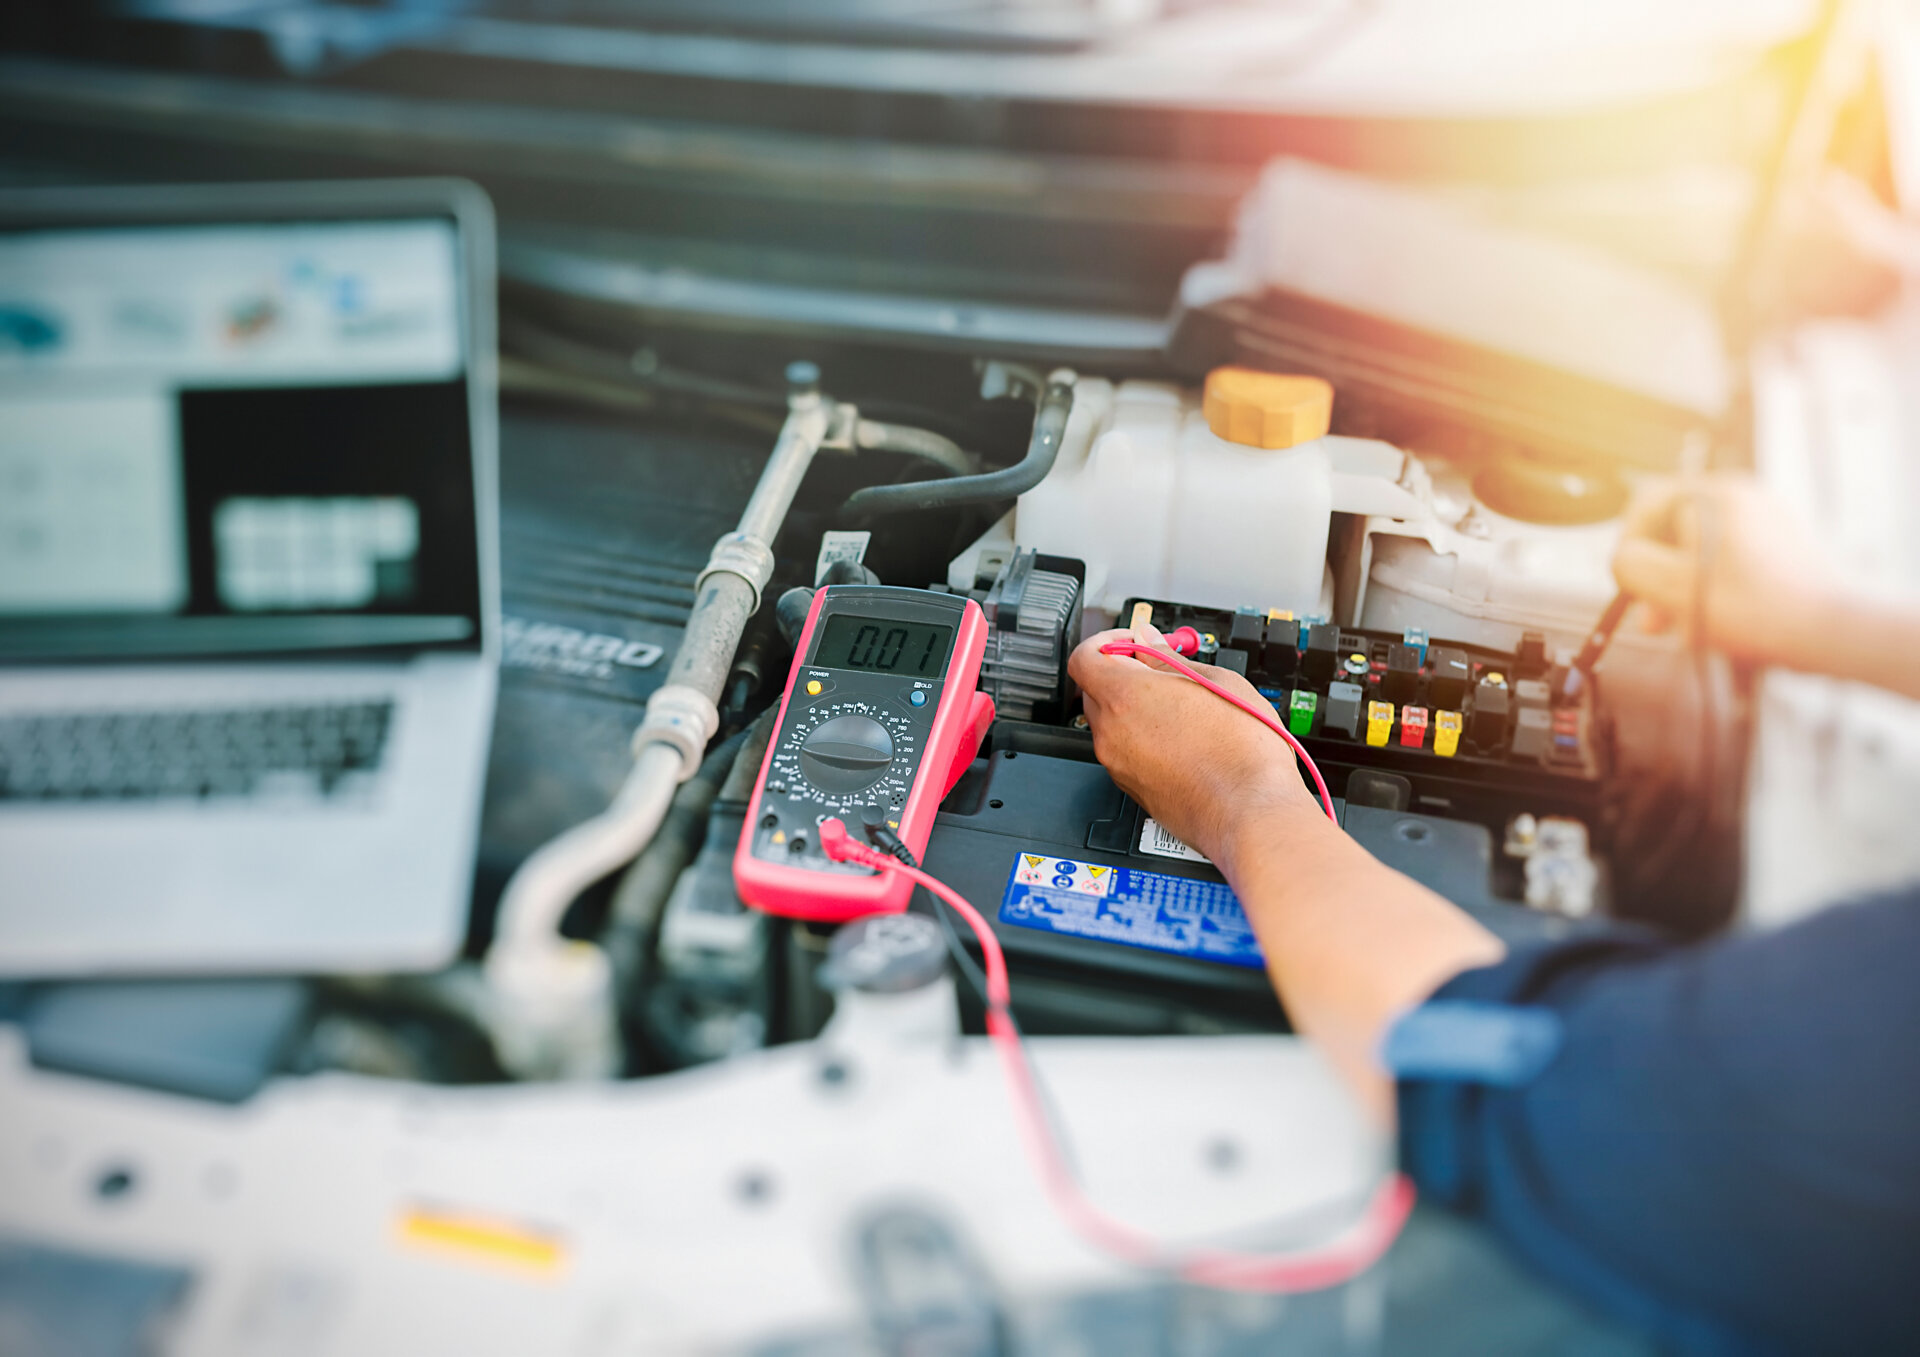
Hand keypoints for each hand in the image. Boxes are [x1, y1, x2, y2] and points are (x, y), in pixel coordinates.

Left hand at [1069, 625, 1321, 870]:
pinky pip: (1126, 752)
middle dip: (1124, 674)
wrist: (1252, 812)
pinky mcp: (1132, 790)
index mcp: (1124, 696)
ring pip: (1112, 724)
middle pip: (1095, 690)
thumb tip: (1148, 642)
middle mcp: (1111, 733)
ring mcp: (1119, 766)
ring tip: (1184, 710)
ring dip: (1136, 709)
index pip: (1083, 658)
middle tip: (1164, 673)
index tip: (1135, 643)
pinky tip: (1184, 739)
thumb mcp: (1214, 681)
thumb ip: (1168, 659)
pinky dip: (1144, 739)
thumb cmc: (1242, 751)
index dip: (1107, 643)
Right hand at [1612, 475, 1842, 671]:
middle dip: (1656, 577)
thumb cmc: (1754, 608)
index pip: (1645, 503)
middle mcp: (1743, 497)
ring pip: (1701, 551)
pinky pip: (1731, 562)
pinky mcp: (1784, 547)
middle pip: (1673, 531)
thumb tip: (1624, 560)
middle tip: (1651, 619)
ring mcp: (1767, 520)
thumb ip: (1630, 564)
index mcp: (1715, 494)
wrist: (1833, 631)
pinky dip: (1715, 590)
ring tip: (1684, 631)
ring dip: (1682, 591)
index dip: (1626, 545)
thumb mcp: (1671, 587)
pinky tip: (1717, 625)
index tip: (1627, 585)